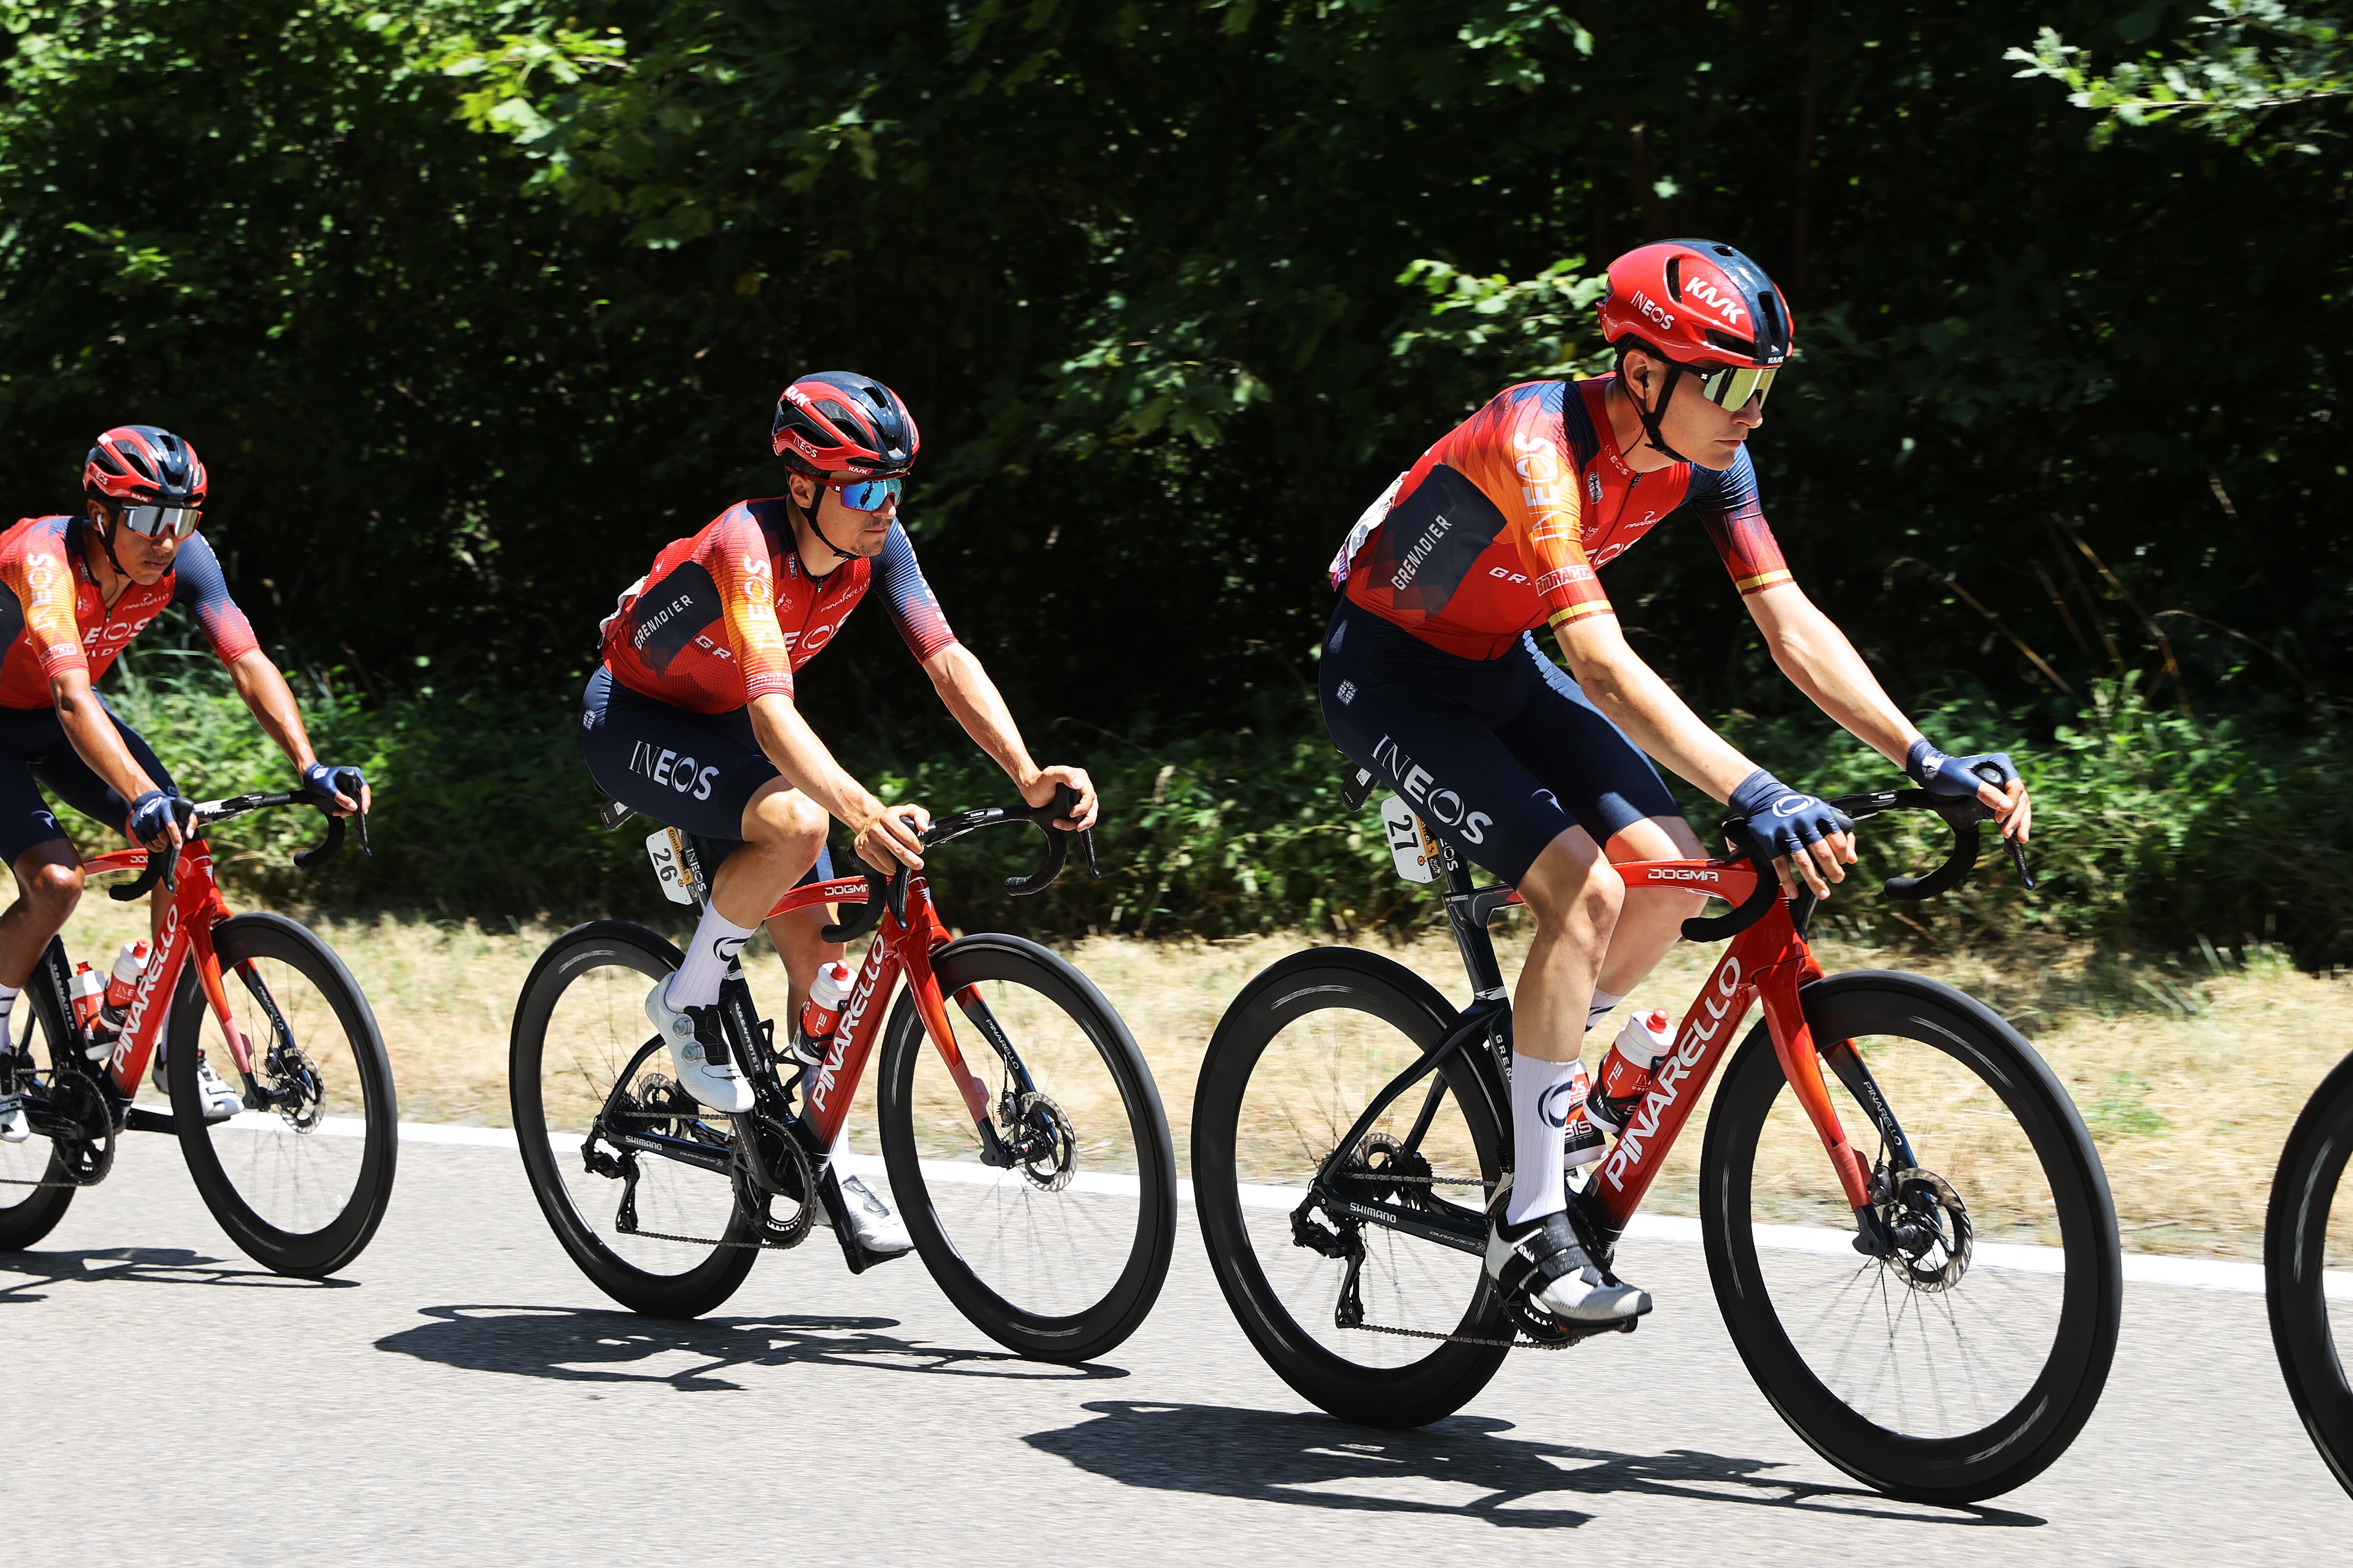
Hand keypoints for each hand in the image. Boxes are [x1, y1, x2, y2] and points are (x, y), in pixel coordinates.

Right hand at [125, 789, 184, 855]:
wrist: (148, 800)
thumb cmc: (170, 808)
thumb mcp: (183, 810)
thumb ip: (191, 822)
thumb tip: (189, 835)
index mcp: (165, 808)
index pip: (170, 824)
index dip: (175, 836)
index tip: (178, 846)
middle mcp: (152, 813)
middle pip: (161, 835)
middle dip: (168, 842)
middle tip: (172, 842)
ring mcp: (142, 820)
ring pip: (153, 840)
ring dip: (161, 845)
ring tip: (166, 843)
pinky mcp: (135, 826)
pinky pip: (145, 842)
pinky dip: (153, 847)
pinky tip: (158, 845)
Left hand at [301, 762, 370, 817]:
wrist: (308, 777)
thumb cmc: (317, 778)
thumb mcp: (328, 789)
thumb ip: (341, 798)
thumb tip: (354, 807)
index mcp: (354, 774)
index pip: (364, 789)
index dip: (366, 801)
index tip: (363, 811)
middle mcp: (355, 780)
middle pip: (360, 797)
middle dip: (353, 808)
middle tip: (344, 814)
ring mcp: (350, 786)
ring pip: (354, 802)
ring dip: (346, 810)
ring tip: (337, 813)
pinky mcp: (345, 792)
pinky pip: (349, 802)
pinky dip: (343, 808)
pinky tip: (337, 812)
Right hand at [853, 802, 929, 874]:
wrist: (868, 820)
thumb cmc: (891, 817)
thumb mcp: (909, 810)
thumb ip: (921, 816)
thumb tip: (924, 828)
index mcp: (888, 818)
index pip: (907, 837)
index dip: (917, 846)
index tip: (920, 849)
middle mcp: (876, 830)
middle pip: (899, 851)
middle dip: (912, 861)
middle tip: (918, 864)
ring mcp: (867, 841)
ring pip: (889, 863)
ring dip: (900, 866)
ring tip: (903, 860)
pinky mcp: (862, 851)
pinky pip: (880, 868)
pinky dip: (889, 869)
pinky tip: (892, 862)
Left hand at [1021, 764, 1097, 830]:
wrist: (1030, 790)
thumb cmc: (1039, 781)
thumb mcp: (1050, 775)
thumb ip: (1064, 774)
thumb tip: (1078, 784)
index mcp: (1080, 777)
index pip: (1089, 796)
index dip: (1084, 807)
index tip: (1072, 813)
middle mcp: (1082, 788)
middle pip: (1092, 806)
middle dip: (1087, 819)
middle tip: (1078, 827)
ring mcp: (1079, 798)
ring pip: (1088, 814)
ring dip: (1077, 823)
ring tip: (1058, 823)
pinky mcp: (1074, 806)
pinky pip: (1079, 818)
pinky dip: (1071, 824)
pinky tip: (1058, 823)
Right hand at [1727, 769, 1856, 899]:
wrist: (1764, 797)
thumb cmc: (1797, 808)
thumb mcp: (1820, 813)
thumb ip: (1839, 833)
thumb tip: (1852, 859)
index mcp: (1819, 812)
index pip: (1837, 838)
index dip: (1842, 854)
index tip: (1842, 864)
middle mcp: (1803, 820)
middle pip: (1821, 851)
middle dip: (1832, 870)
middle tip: (1837, 880)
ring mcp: (1785, 829)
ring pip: (1802, 860)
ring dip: (1814, 880)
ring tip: (1823, 893)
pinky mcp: (1768, 838)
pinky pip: (1780, 863)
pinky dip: (1788, 881)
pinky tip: (1794, 892)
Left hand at [1906, 739, 2031, 842]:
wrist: (1931, 773)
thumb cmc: (1944, 773)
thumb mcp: (1962, 782)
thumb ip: (1984, 792)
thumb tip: (2007, 806)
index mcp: (2000, 763)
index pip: (2016, 787)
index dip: (2011, 804)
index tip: (1998, 819)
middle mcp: (2004, 772)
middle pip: (2021, 797)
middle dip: (2018, 817)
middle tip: (2010, 834)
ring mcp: (2002, 783)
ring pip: (2019, 804)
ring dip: (2020, 821)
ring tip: (2020, 839)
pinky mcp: (1996, 793)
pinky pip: (2010, 807)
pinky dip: (2013, 820)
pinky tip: (2015, 834)